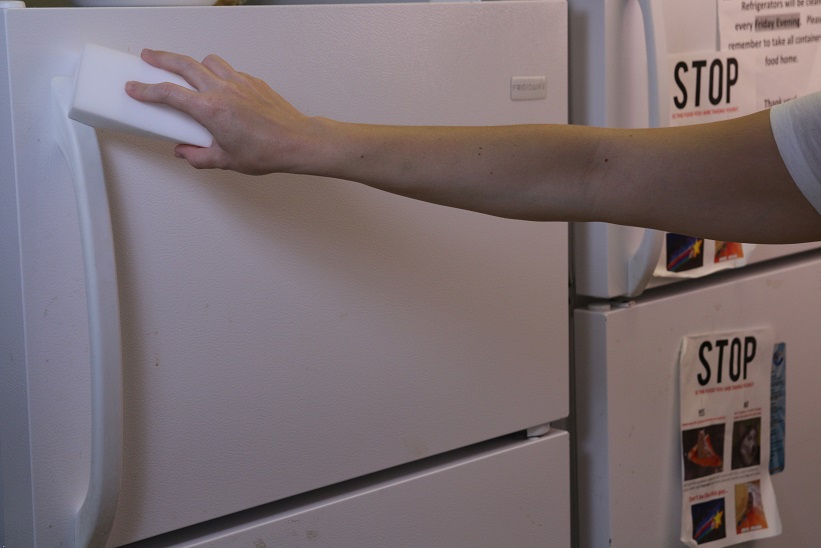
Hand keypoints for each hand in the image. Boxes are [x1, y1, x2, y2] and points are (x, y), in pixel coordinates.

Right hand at [125, 49, 321, 174]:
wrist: (297, 141)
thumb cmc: (267, 151)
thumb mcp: (225, 161)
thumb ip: (198, 156)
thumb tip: (184, 152)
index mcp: (210, 109)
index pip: (169, 94)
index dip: (147, 90)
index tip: (134, 88)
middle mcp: (222, 90)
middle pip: (184, 65)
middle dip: (161, 59)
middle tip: (148, 56)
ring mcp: (239, 82)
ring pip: (209, 62)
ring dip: (193, 62)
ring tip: (184, 67)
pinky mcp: (254, 82)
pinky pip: (230, 70)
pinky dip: (218, 72)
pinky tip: (218, 83)